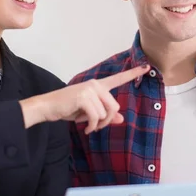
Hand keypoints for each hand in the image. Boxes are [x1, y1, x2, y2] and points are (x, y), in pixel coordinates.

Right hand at [21, 64, 149, 132]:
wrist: (48, 107)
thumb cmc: (68, 108)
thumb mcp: (89, 112)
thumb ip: (105, 114)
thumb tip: (120, 119)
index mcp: (98, 86)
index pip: (118, 78)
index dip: (133, 73)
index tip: (147, 66)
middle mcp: (95, 85)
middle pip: (114, 107)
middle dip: (107, 120)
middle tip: (96, 126)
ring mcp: (89, 90)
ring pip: (105, 113)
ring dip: (98, 124)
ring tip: (88, 125)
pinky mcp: (83, 97)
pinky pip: (96, 117)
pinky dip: (92, 126)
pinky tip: (86, 128)